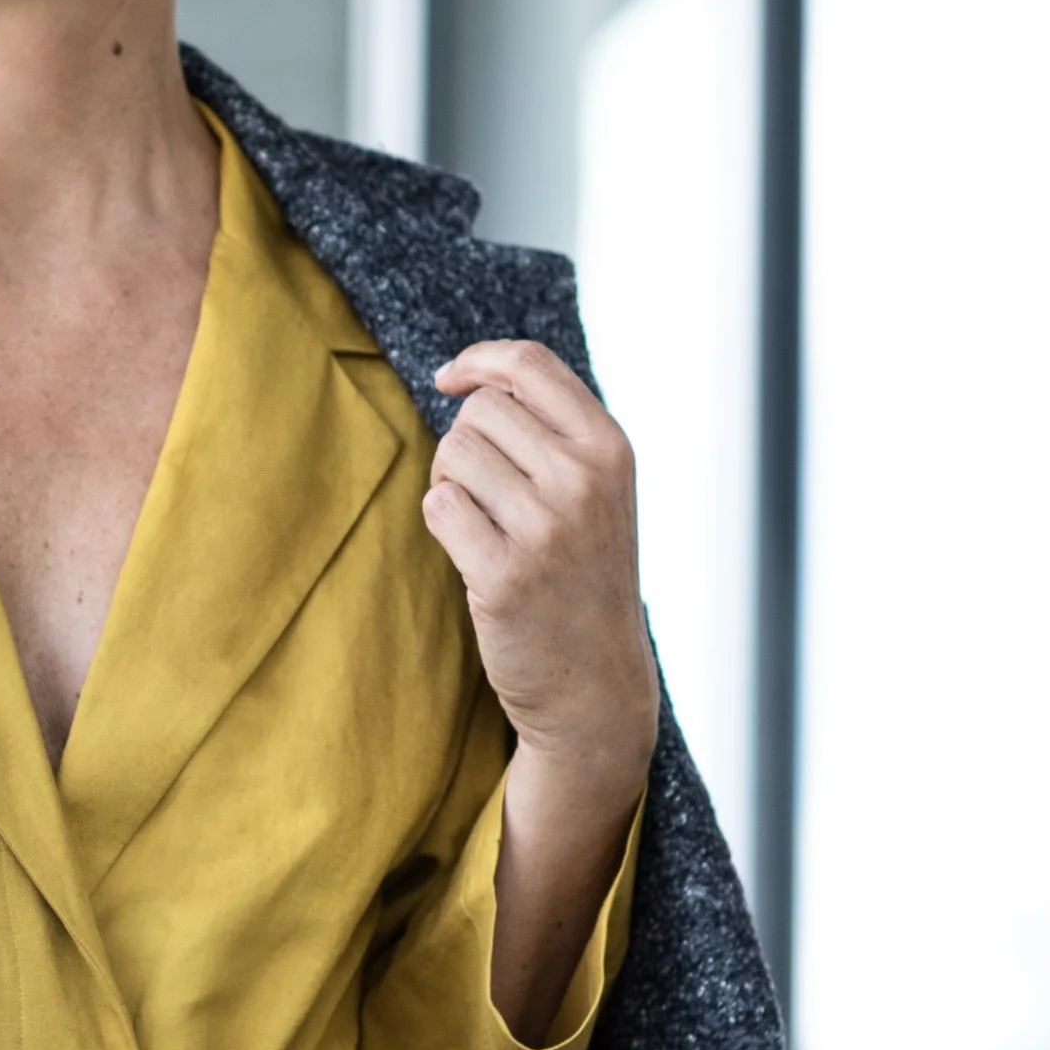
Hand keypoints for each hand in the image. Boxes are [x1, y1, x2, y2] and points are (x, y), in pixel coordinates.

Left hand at [422, 339, 658, 1042]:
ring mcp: (547, 528)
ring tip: (482, 526)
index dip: (478, 361)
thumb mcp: (597, 494)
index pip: (530, 364)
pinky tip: (473, 555)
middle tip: (487, 496)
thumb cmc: (584, 579)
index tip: (449, 379)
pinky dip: (442, 524)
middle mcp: (584, 481)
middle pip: (479, 412)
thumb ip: (553, 433)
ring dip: (450, 484)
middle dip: (465, 444)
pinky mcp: (504, 574)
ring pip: (452, 456)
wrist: (597, 688)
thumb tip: (472, 382)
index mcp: (611, 449)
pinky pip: (438, 508)